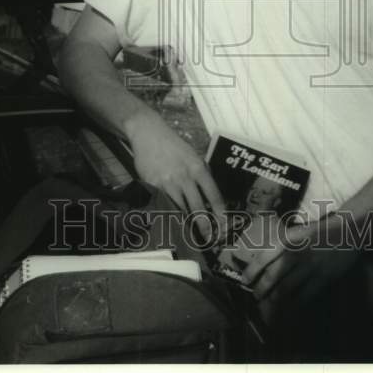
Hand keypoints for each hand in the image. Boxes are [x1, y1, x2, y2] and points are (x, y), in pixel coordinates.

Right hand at [126, 111, 225, 227]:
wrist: (149, 134)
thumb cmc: (173, 146)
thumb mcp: (192, 156)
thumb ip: (201, 173)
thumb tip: (210, 196)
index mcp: (198, 168)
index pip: (213, 194)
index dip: (220, 212)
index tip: (223, 224)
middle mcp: (185, 176)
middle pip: (197, 207)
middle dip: (204, 225)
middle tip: (208, 238)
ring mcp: (168, 182)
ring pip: (180, 209)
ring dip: (186, 224)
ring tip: (191, 236)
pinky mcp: (153, 185)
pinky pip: (163, 205)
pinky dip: (168, 215)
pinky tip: (171, 224)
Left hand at [232, 219, 358, 301]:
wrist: (347, 231)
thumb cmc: (318, 231)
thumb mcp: (296, 232)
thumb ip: (280, 245)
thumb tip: (261, 262)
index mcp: (288, 240)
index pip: (263, 258)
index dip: (251, 272)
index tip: (244, 281)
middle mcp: (296, 254)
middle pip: (272, 277)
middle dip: (261, 290)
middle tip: (255, 298)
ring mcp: (310, 268)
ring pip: (286, 290)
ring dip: (274, 301)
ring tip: (267, 307)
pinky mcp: (323, 279)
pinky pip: (304, 296)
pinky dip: (294, 305)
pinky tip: (288, 310)